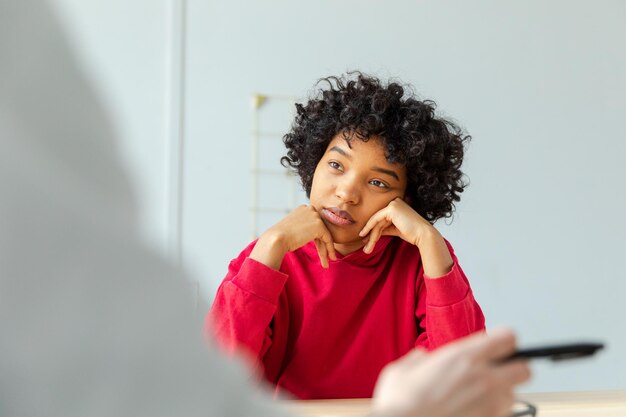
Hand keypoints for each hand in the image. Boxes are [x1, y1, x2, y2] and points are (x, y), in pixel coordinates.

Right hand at [250, 205, 336, 269]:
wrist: (276, 239)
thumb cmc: (280, 237)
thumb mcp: (293, 228)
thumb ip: (303, 228)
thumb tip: (309, 234)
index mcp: (303, 208)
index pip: (314, 225)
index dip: (317, 239)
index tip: (319, 251)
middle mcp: (310, 209)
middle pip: (320, 230)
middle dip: (322, 245)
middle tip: (325, 258)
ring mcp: (315, 216)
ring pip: (325, 235)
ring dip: (326, 250)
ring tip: (326, 263)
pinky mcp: (319, 225)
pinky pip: (328, 239)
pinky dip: (330, 249)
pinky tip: (330, 259)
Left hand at [359, 198, 452, 276]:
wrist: (423, 235)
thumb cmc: (412, 234)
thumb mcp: (395, 230)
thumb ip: (385, 228)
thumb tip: (371, 233)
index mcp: (397, 206)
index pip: (382, 219)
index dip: (373, 230)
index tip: (365, 239)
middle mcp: (395, 203)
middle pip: (378, 220)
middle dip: (371, 235)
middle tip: (365, 247)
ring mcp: (393, 204)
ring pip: (377, 222)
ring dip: (371, 236)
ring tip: (367, 248)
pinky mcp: (391, 209)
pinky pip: (377, 220)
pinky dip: (370, 229)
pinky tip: (364, 235)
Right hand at [371, 329, 530, 416]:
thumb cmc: (400, 404)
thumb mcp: (400, 371)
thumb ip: (417, 360)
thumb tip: (421, 359)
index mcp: (463, 357)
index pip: (508, 338)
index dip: (504, 341)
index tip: (498, 346)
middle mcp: (482, 378)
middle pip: (524, 368)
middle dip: (513, 369)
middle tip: (497, 372)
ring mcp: (489, 405)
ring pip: (514, 395)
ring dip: (502, 394)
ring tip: (481, 398)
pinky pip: (504, 415)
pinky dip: (494, 413)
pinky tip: (476, 412)